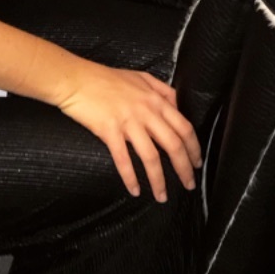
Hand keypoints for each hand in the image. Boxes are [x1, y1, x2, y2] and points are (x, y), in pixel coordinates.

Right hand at [59, 63, 201, 199]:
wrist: (76, 79)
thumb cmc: (107, 78)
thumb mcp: (141, 77)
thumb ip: (162, 90)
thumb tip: (177, 106)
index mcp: (156, 100)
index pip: (184, 127)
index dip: (194, 148)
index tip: (197, 163)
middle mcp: (147, 112)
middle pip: (173, 144)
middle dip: (184, 168)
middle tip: (189, 185)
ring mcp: (128, 122)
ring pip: (151, 156)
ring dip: (159, 180)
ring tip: (162, 196)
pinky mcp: (109, 131)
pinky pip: (123, 159)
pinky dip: (130, 177)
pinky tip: (135, 190)